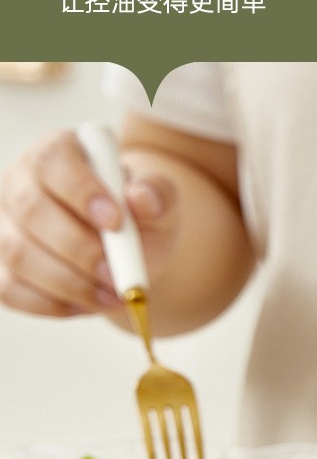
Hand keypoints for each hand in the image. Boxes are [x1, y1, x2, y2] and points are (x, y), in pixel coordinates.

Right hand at [0, 129, 178, 317]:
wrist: (128, 252)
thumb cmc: (138, 218)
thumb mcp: (159, 201)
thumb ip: (156, 195)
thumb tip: (142, 199)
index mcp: (57, 153)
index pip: (53, 161)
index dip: (80, 191)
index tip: (116, 221)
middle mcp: (20, 184)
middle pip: (31, 209)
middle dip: (77, 248)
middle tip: (117, 274)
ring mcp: (5, 226)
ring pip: (18, 254)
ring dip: (68, 283)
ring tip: (112, 296)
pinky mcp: (1, 267)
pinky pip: (11, 289)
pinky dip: (53, 304)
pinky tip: (87, 305)